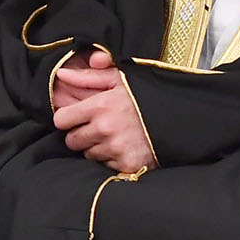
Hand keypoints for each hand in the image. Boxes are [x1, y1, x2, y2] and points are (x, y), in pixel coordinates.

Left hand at [52, 51, 156, 172]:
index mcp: (99, 106)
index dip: (67, 118)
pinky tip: (125, 147)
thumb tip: (61, 74)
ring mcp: (116, 149)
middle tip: (97, 128)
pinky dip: (112, 159)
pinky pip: (106, 166)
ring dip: (97, 147)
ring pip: (88, 154)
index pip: (61, 120)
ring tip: (115, 136)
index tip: (76, 117)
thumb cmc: (145, 96)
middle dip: (80, 135)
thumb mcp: (118, 79)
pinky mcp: (127, 164)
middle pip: (71, 141)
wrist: (178, 118)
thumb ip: (87, 77)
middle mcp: (105, 129)